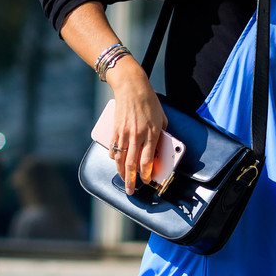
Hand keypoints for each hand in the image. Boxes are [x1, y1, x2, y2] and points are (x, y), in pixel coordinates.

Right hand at [107, 58, 166, 190]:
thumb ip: (161, 134)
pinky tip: (116, 162)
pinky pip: (114, 148)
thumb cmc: (149, 101)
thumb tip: (159, 149)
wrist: (131, 86)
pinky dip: (114, 157)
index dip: (146, 174)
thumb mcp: (162, 118)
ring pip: (121, 159)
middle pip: (132, 164)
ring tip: (124, 180)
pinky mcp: (115, 129)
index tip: (147, 180)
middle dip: (131, 180)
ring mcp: (125, 133)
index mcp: (152, 134)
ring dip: (122, 172)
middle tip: (131, 190)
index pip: (148, 161)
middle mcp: (137, 135)